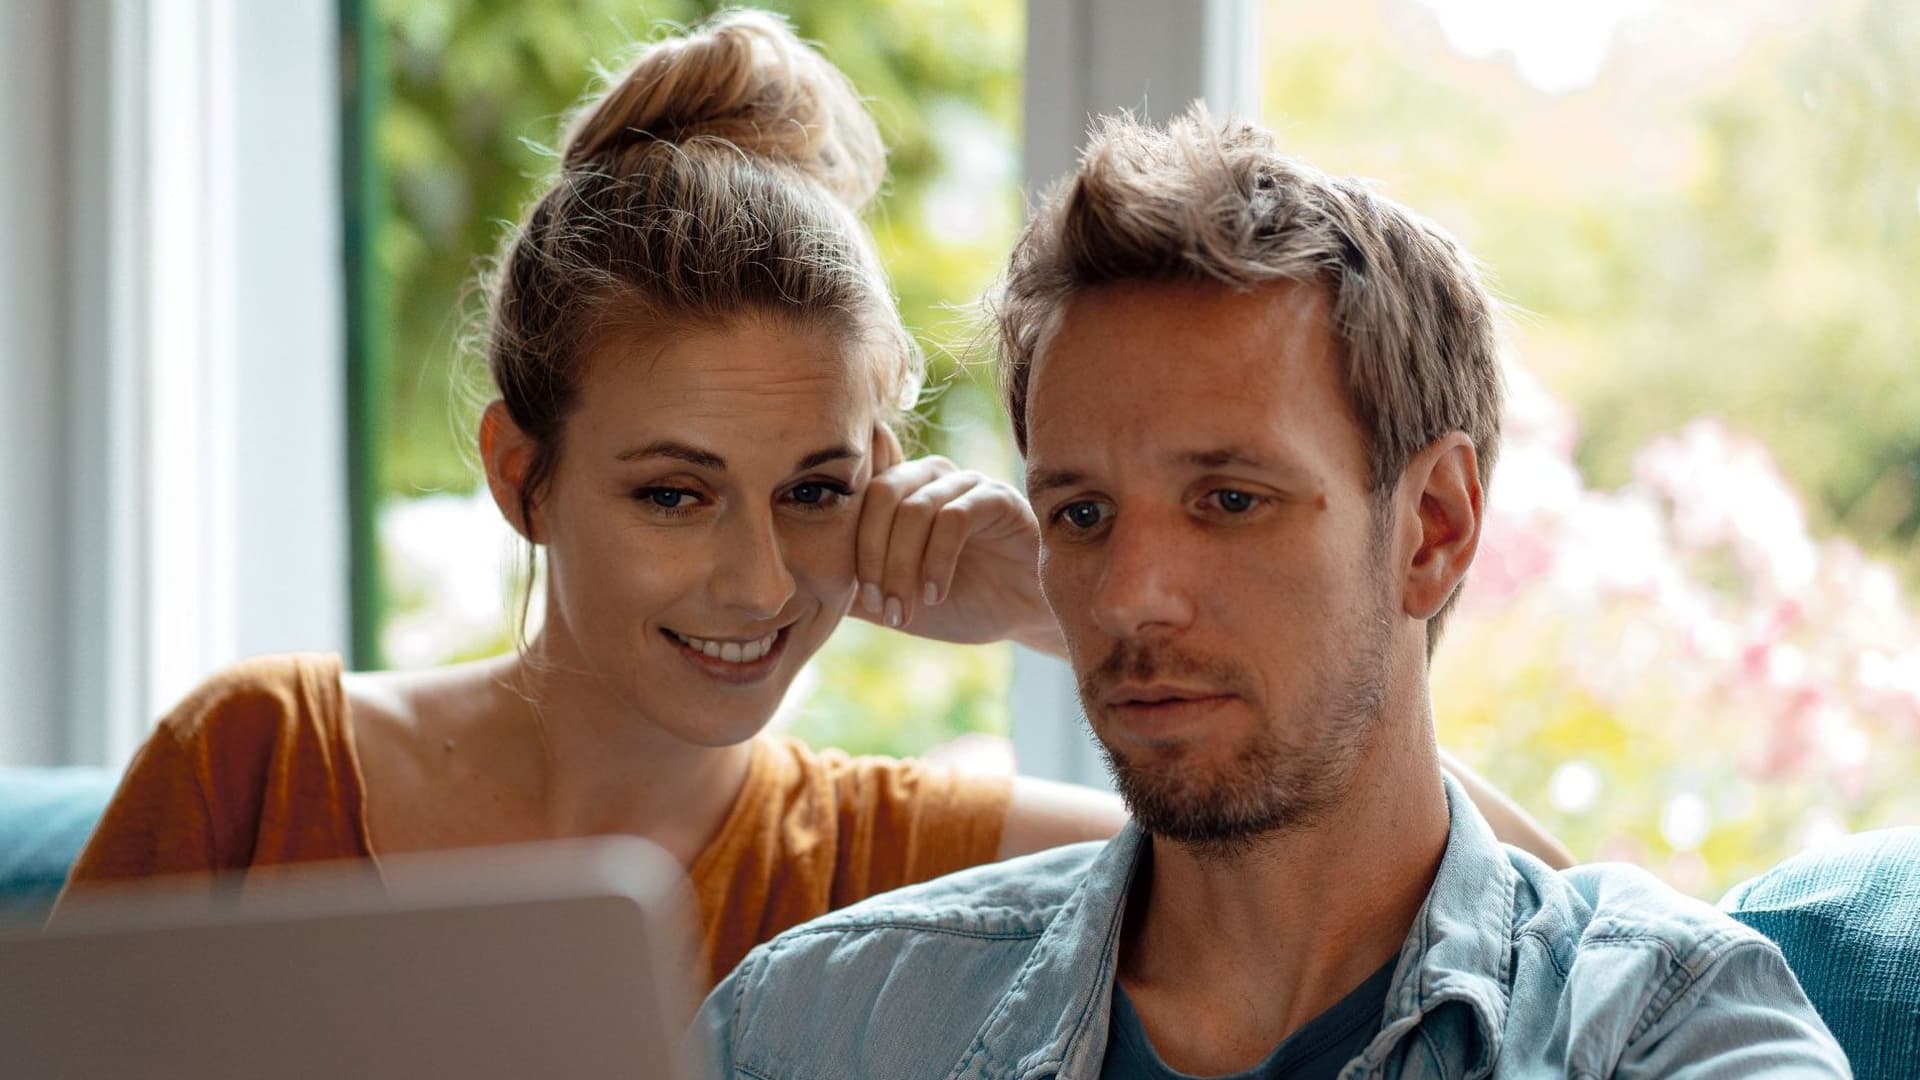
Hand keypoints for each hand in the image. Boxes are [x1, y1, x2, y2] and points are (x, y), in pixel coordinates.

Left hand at [853, 435, 1064, 654]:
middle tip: (880, 604)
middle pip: (881, 495)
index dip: (849, 544)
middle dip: (872, 556)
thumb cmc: (960, 602)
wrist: (1023, 615)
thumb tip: (802, 588)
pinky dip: (938, 560)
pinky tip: (938, 593)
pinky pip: (955, 517)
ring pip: (915, 509)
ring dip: (903, 567)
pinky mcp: (998, 498)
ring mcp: (964, 483)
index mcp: (900, 492)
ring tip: (906, 610)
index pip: (858, 495)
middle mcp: (930, 477)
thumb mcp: (895, 598)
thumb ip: (853, 587)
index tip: (856, 596)